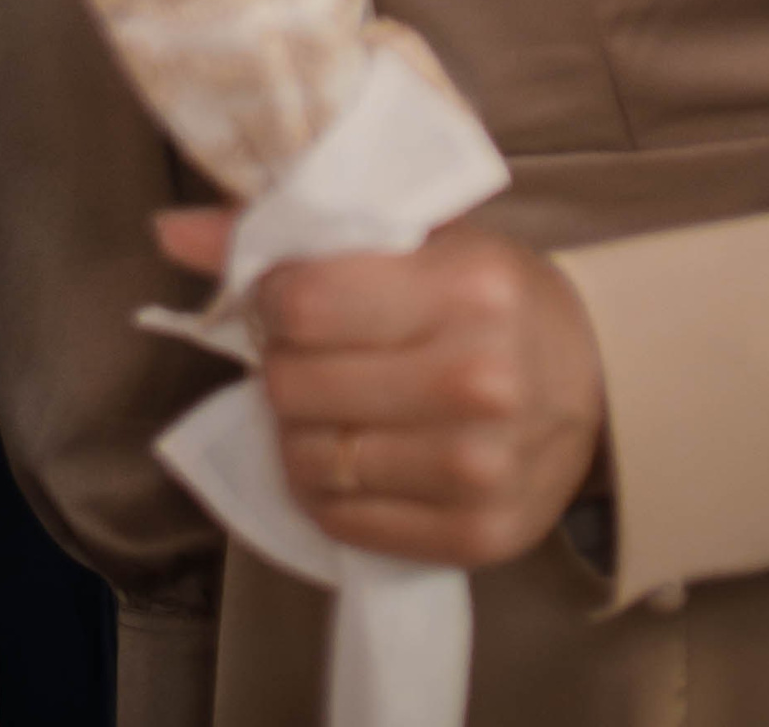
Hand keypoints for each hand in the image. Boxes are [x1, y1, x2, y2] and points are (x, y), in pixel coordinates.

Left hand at [156, 206, 606, 569]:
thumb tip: (171, 233)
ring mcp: (478, 469)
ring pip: (310, 460)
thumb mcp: (416, 238)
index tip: (285, 296)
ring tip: (330, 404)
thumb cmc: (493, 296)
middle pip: (295, 387)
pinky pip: (344, 521)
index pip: (303, 304)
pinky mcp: (477, 538)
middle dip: (283, 365)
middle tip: (309, 353)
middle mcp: (477, 381)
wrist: (597, 383)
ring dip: (298, 431)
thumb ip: (294, 230)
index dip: (270, 299)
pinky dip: (325, 489)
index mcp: (465, 288)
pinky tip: (351, 454)